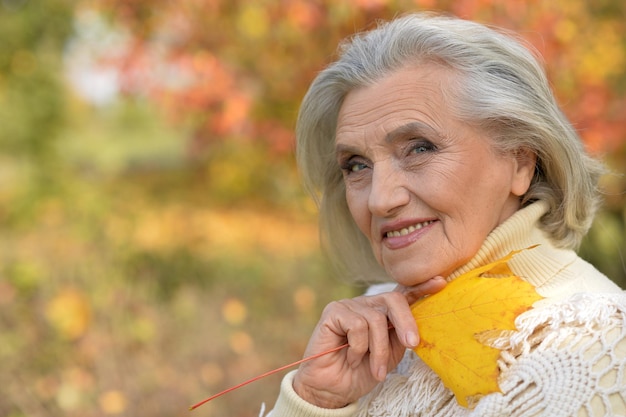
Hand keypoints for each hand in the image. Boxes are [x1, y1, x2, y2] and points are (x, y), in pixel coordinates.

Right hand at [292, 276, 446, 407]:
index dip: (420, 287)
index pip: (402, 294)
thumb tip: (418, 326)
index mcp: (382, 312)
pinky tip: (350, 358)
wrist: (333, 389)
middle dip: (406, 322)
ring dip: (378, 350)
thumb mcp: (390, 355)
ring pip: (376, 319)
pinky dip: (358, 347)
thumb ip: (402, 336)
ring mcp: (349, 306)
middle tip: (412, 344)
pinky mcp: (333, 312)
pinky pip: (357, 325)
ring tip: (374, 369)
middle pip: (392, 300)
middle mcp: (366, 304)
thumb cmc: (361, 371)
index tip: (441, 283)